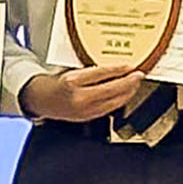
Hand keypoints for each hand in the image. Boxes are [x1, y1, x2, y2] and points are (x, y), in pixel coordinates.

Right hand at [25, 58, 153, 123]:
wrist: (43, 100)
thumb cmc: (57, 84)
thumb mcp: (72, 71)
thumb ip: (93, 71)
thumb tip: (116, 69)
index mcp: (73, 81)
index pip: (102, 74)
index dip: (119, 70)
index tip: (130, 66)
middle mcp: (79, 97)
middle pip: (112, 89)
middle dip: (129, 82)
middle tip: (139, 75)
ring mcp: (85, 110)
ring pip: (114, 101)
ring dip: (128, 92)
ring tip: (135, 84)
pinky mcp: (89, 117)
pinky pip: (110, 108)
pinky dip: (120, 100)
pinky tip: (125, 94)